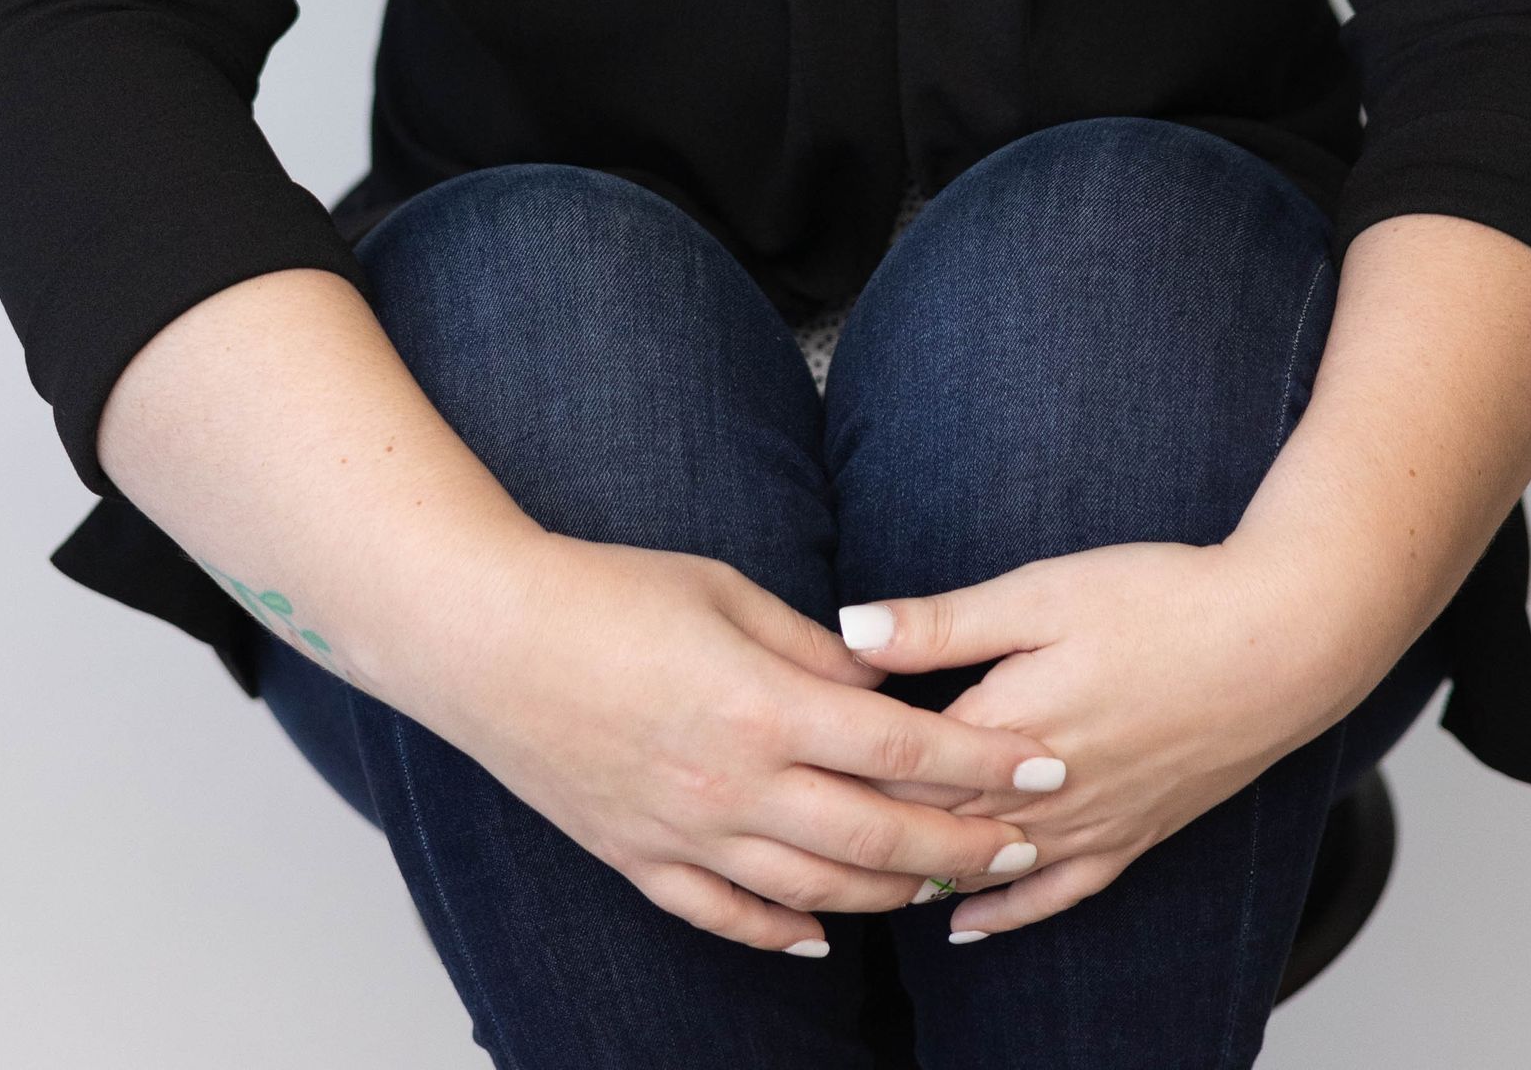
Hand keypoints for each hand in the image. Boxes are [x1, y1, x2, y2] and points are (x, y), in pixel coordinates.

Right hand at [424, 532, 1071, 956]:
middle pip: (879, 839)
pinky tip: (820, 939)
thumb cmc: (606, 591)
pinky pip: (726, 917)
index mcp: (766, 707)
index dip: (984, 761)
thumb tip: (886, 678)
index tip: (1043, 765)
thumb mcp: (727, 592)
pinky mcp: (641, 858)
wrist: (487, 635)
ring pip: (817, 892)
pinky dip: (780, 934)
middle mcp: (737, 786)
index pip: (905, 748)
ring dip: (892, 896)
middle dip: (963, 845)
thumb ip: (813, 649)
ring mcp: (687, 834)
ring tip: (947, 887)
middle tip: (1023, 844)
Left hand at [838, 540, 1352, 940]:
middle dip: (869, 825)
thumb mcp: (1039, 591)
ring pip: (986, 867)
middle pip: (934, 822)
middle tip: (801, 825)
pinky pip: (1058, 893)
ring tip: (857, 877)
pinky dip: (1006, 913)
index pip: (900, 766)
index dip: (842, 767)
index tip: (789, 761)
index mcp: (1009, 723)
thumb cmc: (1160, 600)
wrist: (1279, 640)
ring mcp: (1093, 822)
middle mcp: (1044, 791)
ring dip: (924, 871)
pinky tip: (965, 925)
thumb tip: (850, 628)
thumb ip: (942, 622)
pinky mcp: (1134, 834)